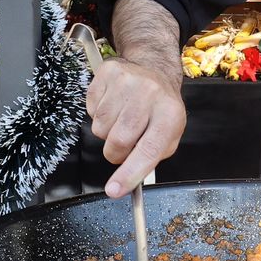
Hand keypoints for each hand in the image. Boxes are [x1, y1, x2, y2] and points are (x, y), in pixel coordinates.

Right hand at [85, 58, 185, 197]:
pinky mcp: (107, 73)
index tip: (114, 191)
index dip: (129, 173)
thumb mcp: (168, 133)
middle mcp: (150, 94)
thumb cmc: (160, 108)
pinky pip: (90, 110)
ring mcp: (127, 81)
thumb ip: (150, 158)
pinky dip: (98, 114)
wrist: (153, 69)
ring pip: (100, 129)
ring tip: (122, 119)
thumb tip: (125, 182)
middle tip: (124, 145)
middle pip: (118, 141)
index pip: (148, 150)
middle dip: (116, 153)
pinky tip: (114, 105)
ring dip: (107, 133)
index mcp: (170, 114)